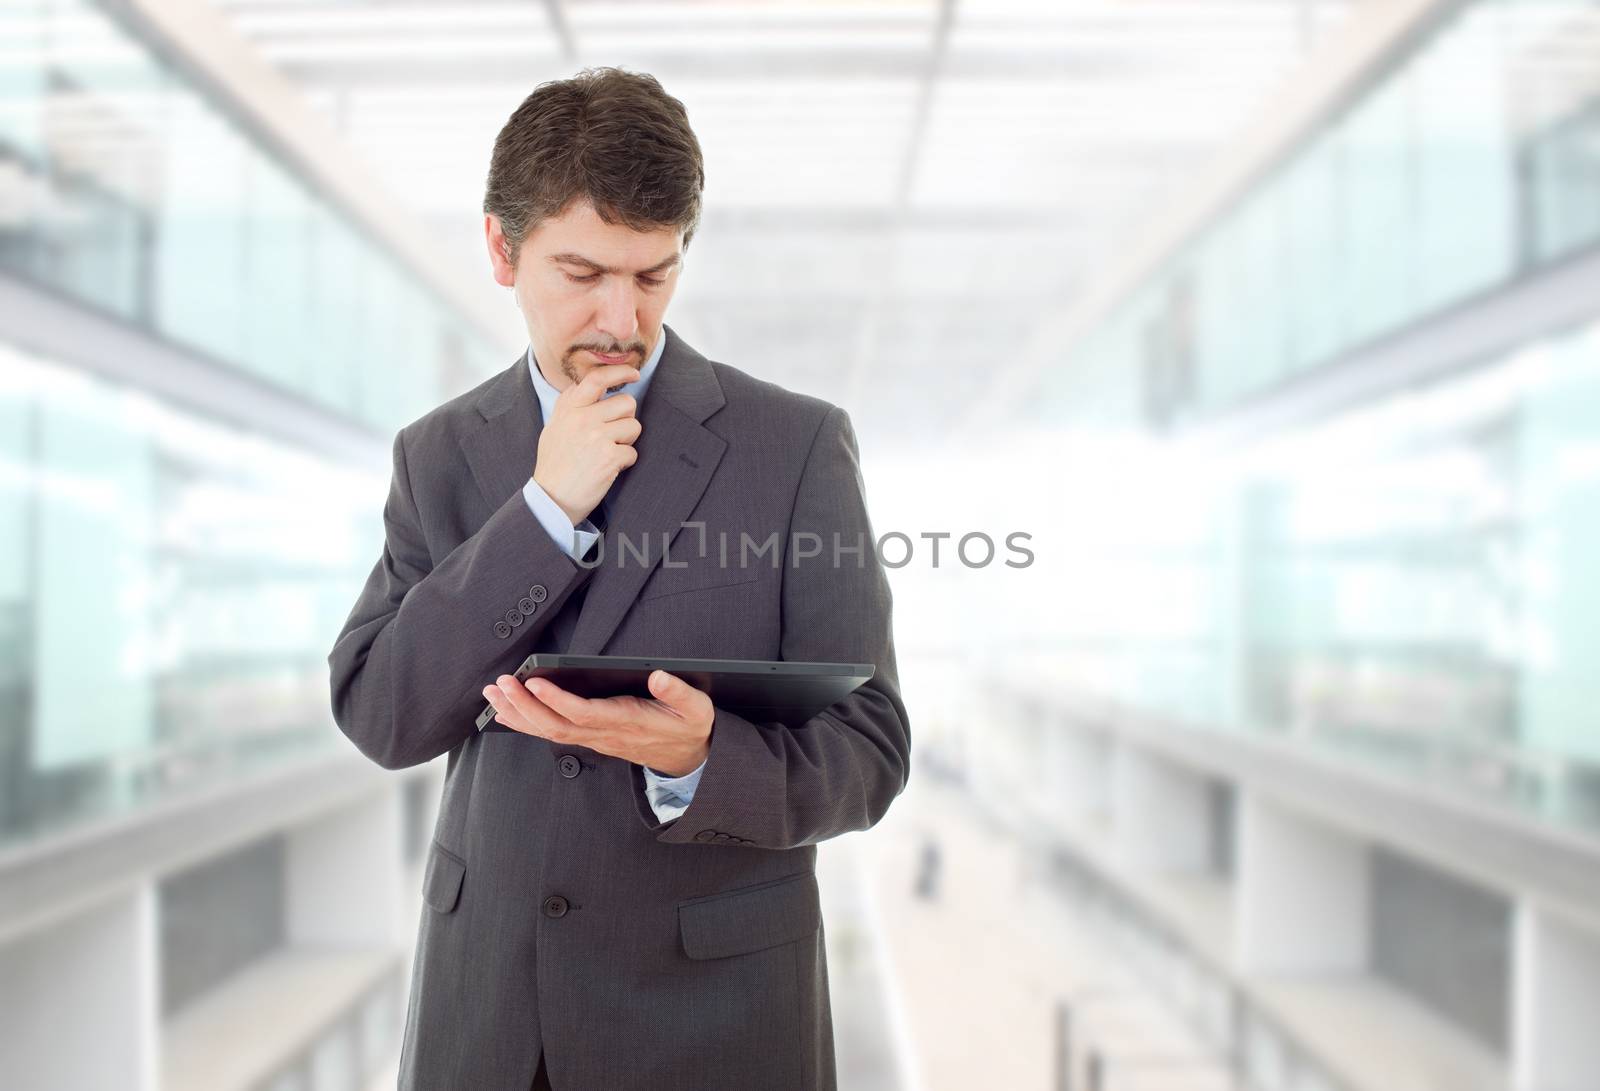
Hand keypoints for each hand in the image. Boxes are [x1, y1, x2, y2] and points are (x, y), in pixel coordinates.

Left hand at [482, 669, 713, 776]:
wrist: (688, 757)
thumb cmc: (688, 728)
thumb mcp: (696, 708)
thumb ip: (679, 693)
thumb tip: (659, 677)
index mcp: (626, 722)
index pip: (584, 713)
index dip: (556, 699)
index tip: (533, 681)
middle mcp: (604, 733)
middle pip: (556, 724)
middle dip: (524, 705)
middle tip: (500, 684)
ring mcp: (594, 738)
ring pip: (549, 731)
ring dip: (519, 713)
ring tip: (493, 694)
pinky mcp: (590, 737)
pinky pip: (552, 733)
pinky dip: (526, 723)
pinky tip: (507, 713)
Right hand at [531, 363, 642, 524]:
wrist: (551, 498)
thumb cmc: (555, 464)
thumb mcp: (554, 427)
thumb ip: (572, 406)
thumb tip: (591, 386)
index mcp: (569, 408)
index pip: (597, 378)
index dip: (620, 372)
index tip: (633, 374)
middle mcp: (582, 418)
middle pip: (627, 403)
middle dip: (626, 419)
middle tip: (614, 435)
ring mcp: (596, 436)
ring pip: (634, 426)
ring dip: (627, 441)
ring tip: (608, 453)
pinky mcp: (609, 456)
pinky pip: (633, 452)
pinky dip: (625, 462)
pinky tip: (608, 468)